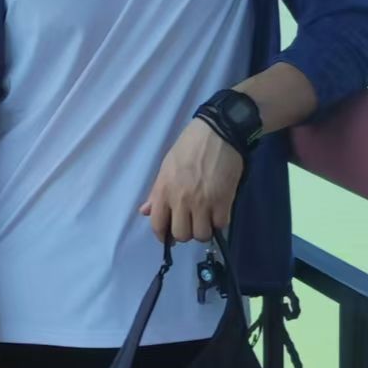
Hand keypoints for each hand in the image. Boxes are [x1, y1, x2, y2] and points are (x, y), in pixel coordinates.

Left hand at [140, 118, 243, 242]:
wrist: (218, 132)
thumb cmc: (189, 146)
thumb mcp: (166, 166)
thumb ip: (156, 192)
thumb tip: (144, 211)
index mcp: (164, 190)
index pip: (157, 225)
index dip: (163, 235)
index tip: (169, 236)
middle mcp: (181, 200)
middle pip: (181, 234)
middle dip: (185, 232)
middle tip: (191, 221)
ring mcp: (203, 202)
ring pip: (201, 234)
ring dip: (203, 229)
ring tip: (206, 218)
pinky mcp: (223, 201)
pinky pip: (220, 225)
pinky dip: (219, 222)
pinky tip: (218, 211)